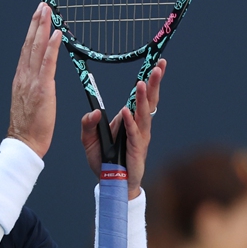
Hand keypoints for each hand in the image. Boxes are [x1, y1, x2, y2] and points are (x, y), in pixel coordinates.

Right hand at [7, 3, 61, 157]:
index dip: (32, 31)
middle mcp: (24, 76)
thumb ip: (31, 86)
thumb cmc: (28, 127)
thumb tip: (38, 78)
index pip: (26, 49)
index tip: (38, 17)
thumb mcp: (27, 102)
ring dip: (43, 27)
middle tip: (43, 5)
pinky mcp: (42, 88)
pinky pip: (47, 63)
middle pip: (29, 43)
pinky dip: (52, 47)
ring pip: (36, 48)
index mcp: (21, 79)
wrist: (23, 142)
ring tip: (47, 11)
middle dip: (37, 22)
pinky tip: (57, 34)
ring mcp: (31, 81)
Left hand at [80, 59, 164, 198]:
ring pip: (142, 115)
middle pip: (149, 100)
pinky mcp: (136, 151)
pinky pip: (133, 134)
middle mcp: (138, 125)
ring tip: (141, 83)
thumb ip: (88, 124)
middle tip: (159, 66)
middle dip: (154, 82)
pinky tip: (126, 112)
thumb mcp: (89, 140)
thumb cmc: (104, 161)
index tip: (157, 63)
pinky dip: (130, 123)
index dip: (149, 79)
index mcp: (130, 119)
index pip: (141, 96)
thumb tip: (93, 111)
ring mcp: (139, 138)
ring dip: (142, 99)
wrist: (112, 184)